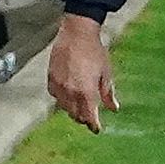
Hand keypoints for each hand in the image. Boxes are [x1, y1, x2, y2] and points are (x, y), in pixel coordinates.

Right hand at [46, 13, 117, 133]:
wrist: (77, 33)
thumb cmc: (94, 51)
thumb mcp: (106, 73)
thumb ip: (107, 93)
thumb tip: (113, 108)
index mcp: (86, 92)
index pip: (88, 117)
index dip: (93, 125)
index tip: (96, 129)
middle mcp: (70, 92)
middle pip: (75, 115)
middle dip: (83, 118)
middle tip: (89, 118)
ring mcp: (58, 85)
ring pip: (64, 107)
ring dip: (72, 110)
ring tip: (79, 107)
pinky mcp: (51, 78)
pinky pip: (55, 95)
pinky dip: (61, 99)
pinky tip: (67, 95)